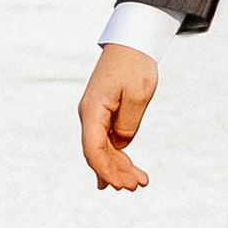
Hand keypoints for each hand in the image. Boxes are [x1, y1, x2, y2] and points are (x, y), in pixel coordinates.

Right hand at [78, 43, 158, 191]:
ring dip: (118, 167)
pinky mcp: (104, 114)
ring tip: (138, 183)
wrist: (133, 42)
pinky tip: (123, 173)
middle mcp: (89, 116)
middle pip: (98, 153)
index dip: (107, 170)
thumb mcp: (138, 95)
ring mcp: (95, 116)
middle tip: (138, 186)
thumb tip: (121, 146)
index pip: (93, 150)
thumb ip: (128, 125)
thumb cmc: (135, 65)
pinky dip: (117, 155)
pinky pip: (107, 141)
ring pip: (103, 149)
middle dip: (116, 173)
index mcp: (92, 111)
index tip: (124, 183)